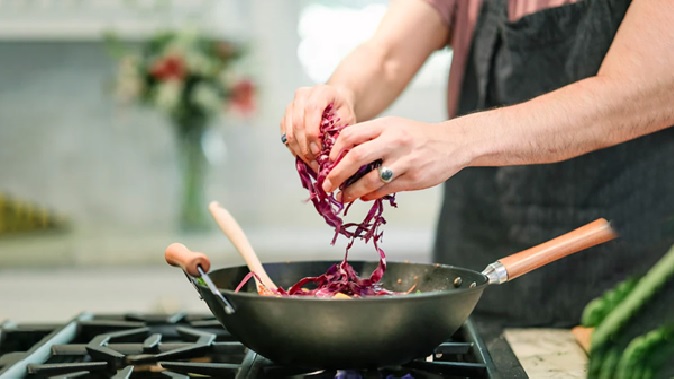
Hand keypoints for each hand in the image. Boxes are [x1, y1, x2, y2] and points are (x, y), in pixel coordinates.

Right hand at [280, 85, 355, 169]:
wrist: (335, 100)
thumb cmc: (342, 109)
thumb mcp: (348, 118)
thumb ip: (339, 131)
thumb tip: (331, 153)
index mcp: (321, 92)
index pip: (312, 110)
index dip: (312, 132)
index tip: (318, 150)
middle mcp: (303, 95)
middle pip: (297, 122)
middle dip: (304, 145)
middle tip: (313, 160)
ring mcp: (292, 104)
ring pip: (289, 130)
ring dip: (298, 149)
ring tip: (309, 161)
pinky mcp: (286, 114)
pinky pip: (285, 133)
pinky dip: (292, 147)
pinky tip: (302, 155)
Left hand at [321, 116, 470, 201]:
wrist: (453, 144)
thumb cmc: (418, 136)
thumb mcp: (395, 126)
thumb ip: (371, 137)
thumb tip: (342, 156)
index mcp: (387, 125)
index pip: (351, 135)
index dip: (335, 150)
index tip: (327, 162)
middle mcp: (394, 141)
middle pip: (355, 157)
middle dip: (336, 174)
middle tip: (327, 184)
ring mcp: (404, 161)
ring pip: (369, 180)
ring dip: (352, 191)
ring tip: (343, 196)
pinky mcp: (413, 179)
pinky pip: (385, 190)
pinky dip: (370, 195)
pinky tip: (363, 197)